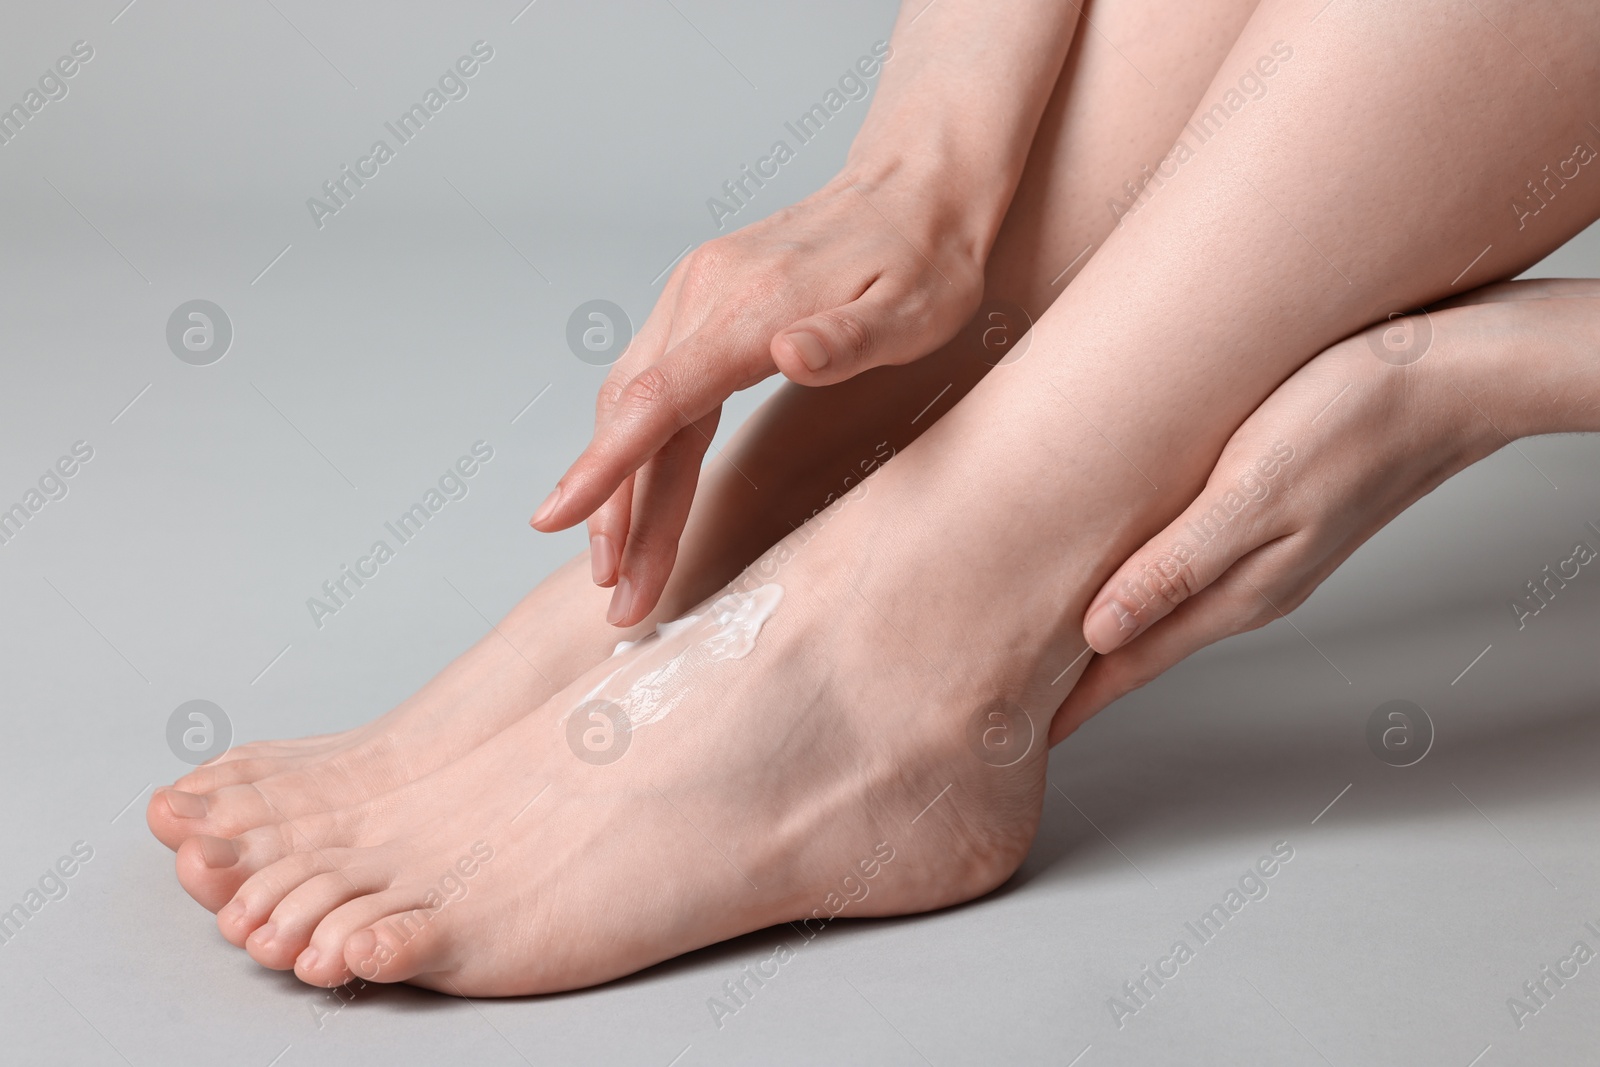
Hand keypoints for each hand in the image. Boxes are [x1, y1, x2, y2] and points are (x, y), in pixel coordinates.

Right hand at [533, 165, 984, 624]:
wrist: (915, 186)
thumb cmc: (925, 258)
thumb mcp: (914, 309)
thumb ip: (850, 340)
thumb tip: (788, 356)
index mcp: (750, 308)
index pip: (658, 398)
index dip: (606, 468)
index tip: (558, 520)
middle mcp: (705, 294)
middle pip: (634, 415)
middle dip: (613, 512)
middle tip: (616, 596)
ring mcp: (697, 293)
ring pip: (635, 402)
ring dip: (619, 487)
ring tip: (618, 565)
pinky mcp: (703, 300)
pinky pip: (654, 381)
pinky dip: (636, 444)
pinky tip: (638, 489)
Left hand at [1050, 279, 1599, 742]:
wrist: (1449, 376)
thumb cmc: (1348, 421)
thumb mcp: (1249, 493)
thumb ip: (1174, 567)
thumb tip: (1099, 634)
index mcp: (1236, 591)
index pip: (1133, 664)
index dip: (1076, 700)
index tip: (1022, 734)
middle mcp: (1249, 586)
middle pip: (1146, 645)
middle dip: (1085, 677)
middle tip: (1024, 699)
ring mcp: (1268, 556)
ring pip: (1170, 608)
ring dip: (1116, 632)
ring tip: (1061, 647)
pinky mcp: (1278, 517)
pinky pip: (1195, 569)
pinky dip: (1150, 586)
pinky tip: (1133, 574)